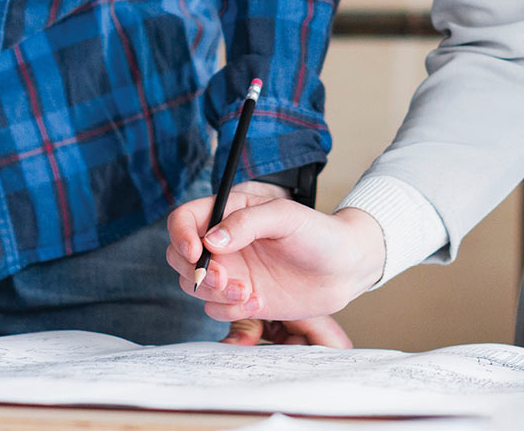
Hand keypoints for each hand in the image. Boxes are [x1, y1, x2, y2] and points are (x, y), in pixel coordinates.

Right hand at [165, 186, 385, 331]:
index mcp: (230, 212)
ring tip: (249, 293)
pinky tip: (259, 302)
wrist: (344, 268)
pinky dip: (230, 311)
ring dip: (216, 295)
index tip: (196, 253)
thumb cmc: (318, 233)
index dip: (181, 235)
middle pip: (179, 256)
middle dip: (196, 273)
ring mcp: (231, 271)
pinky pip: (216, 309)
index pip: (185, 219)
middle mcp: (224, 242)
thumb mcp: (286, 217)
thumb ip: (248, 222)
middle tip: (226, 280)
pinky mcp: (241, 297)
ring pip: (195, 286)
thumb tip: (211, 239)